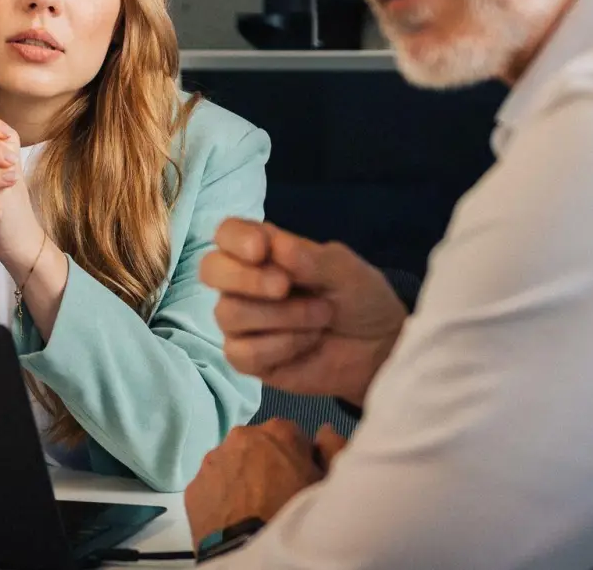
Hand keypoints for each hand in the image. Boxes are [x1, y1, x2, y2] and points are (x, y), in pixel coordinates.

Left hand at [185, 419, 339, 550]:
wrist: (250, 548)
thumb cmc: (296, 514)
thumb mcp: (328, 482)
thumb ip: (332, 449)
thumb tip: (325, 431)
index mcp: (278, 430)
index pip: (290, 435)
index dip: (296, 456)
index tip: (298, 477)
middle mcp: (242, 436)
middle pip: (257, 445)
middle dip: (265, 463)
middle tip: (274, 494)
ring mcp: (213, 459)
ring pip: (231, 463)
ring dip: (240, 477)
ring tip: (250, 507)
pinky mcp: (194, 484)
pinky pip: (211, 486)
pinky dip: (220, 496)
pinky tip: (231, 515)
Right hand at [201, 220, 405, 405]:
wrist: (381, 348)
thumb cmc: (360, 299)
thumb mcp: (344, 270)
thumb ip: (308, 257)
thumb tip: (272, 246)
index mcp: (264, 252)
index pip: (227, 234)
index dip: (235, 239)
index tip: (261, 250)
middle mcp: (244, 283)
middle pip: (211, 270)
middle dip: (246, 279)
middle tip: (284, 286)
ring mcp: (243, 322)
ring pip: (229, 313)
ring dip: (281, 316)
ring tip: (321, 316)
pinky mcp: (249, 359)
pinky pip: (243, 352)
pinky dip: (281, 347)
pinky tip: (307, 343)